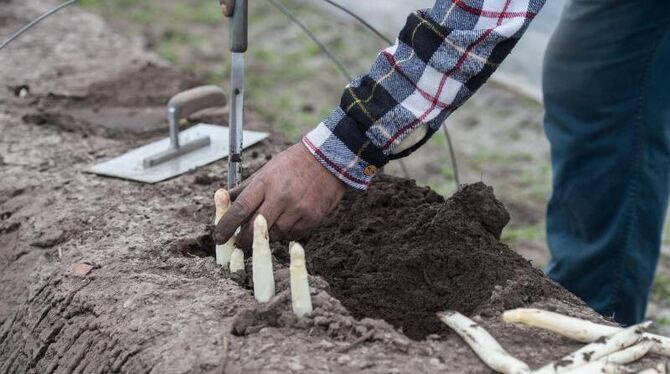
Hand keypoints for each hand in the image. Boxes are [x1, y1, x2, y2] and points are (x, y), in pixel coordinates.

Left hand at [214, 143, 345, 248]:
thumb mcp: (267, 169)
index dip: (226, 226)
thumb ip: (246, 187)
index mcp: (266, 183)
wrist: (328, 160)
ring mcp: (298, 209)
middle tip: (239, 245)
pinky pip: (293, 235)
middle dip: (244, 240)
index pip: (240, 209)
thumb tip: (224, 200)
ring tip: (267, 228)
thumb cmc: (293, 163)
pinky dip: (286, 234)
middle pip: (255, 229)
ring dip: (268, 236)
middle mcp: (281, 197)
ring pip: (275, 235)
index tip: (219, 237)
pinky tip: (287, 224)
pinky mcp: (312, 218)